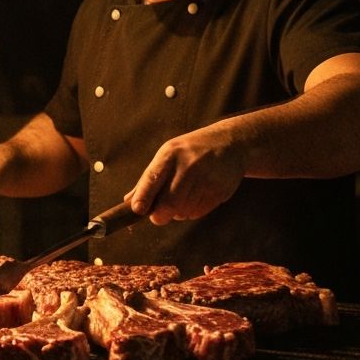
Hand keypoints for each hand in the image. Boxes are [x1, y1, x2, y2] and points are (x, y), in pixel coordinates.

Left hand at [127, 124, 246, 224]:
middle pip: (169, 202)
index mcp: (170, 154)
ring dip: (177, 213)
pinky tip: (196, 198)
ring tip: (182, 198)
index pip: (153, 178)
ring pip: (183, 211)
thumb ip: (149, 179)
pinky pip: (198, 212)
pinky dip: (191, 212)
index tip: (137, 210)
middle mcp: (189, 165)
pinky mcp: (220, 190)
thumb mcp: (168, 155)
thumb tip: (128, 202)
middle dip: (160, 215)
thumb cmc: (190, 153)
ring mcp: (207, 178)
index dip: (144, 197)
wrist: (231, 143)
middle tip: (158, 216)